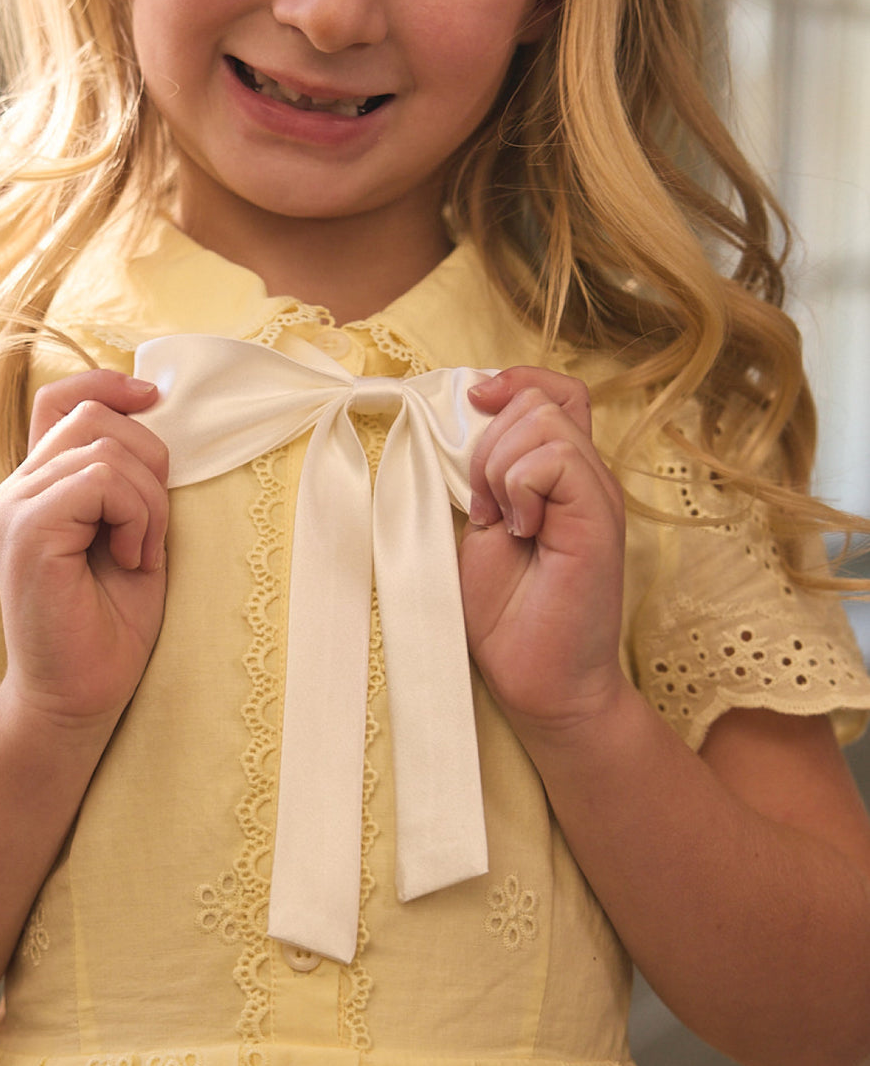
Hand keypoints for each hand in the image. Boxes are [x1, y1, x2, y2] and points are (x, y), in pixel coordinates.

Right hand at [0, 371, 169, 731]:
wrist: (78, 696)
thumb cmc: (109, 626)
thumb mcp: (133, 536)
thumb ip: (131, 482)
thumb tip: (157, 420)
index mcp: (40, 484)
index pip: (60, 397)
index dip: (108, 382)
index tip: (155, 397)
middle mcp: (18, 486)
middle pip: (95, 415)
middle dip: (150, 462)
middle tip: (151, 532)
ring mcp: (17, 505)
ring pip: (106, 446)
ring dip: (148, 501)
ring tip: (139, 554)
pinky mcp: (28, 528)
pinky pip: (103, 479)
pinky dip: (136, 517)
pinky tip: (130, 560)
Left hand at [459, 367, 627, 738]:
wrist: (540, 682)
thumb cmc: (507, 617)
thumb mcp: (479, 529)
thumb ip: (482, 477)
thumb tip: (466, 424)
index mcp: (560, 477)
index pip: (554, 391)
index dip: (514, 383)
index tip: (472, 406)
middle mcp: (586, 478)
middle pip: (539, 400)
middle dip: (490, 442)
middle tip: (486, 508)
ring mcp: (597, 495)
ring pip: (543, 422)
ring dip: (501, 468)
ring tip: (505, 524)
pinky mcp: (600, 519)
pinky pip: (555, 458)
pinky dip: (520, 488)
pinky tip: (522, 532)